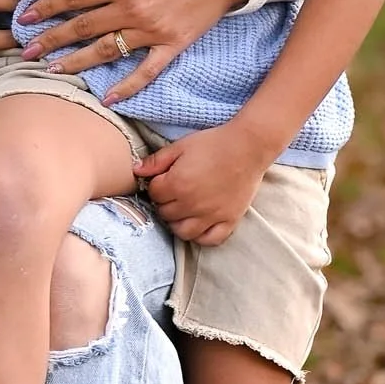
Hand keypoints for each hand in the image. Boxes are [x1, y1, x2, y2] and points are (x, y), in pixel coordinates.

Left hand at [20, 0, 248, 99]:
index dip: (47, 8)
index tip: (24, 18)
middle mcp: (131, 8)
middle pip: (82, 27)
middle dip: (51, 40)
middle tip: (25, 52)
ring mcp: (151, 30)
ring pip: (105, 51)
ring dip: (76, 63)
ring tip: (52, 72)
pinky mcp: (171, 45)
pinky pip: (146, 70)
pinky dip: (128, 86)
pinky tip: (108, 99)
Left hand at [136, 122, 268, 244]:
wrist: (248, 147)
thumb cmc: (214, 143)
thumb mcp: (181, 146)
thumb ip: (157, 161)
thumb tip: (136, 171)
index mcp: (177, 184)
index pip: (154, 195)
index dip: (156, 186)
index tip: (164, 180)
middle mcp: (192, 204)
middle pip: (165, 214)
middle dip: (165, 204)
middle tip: (174, 193)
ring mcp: (211, 215)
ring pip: (183, 232)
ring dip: (178, 223)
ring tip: (183, 210)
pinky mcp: (228, 221)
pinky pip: (209, 240)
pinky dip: (201, 236)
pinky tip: (199, 224)